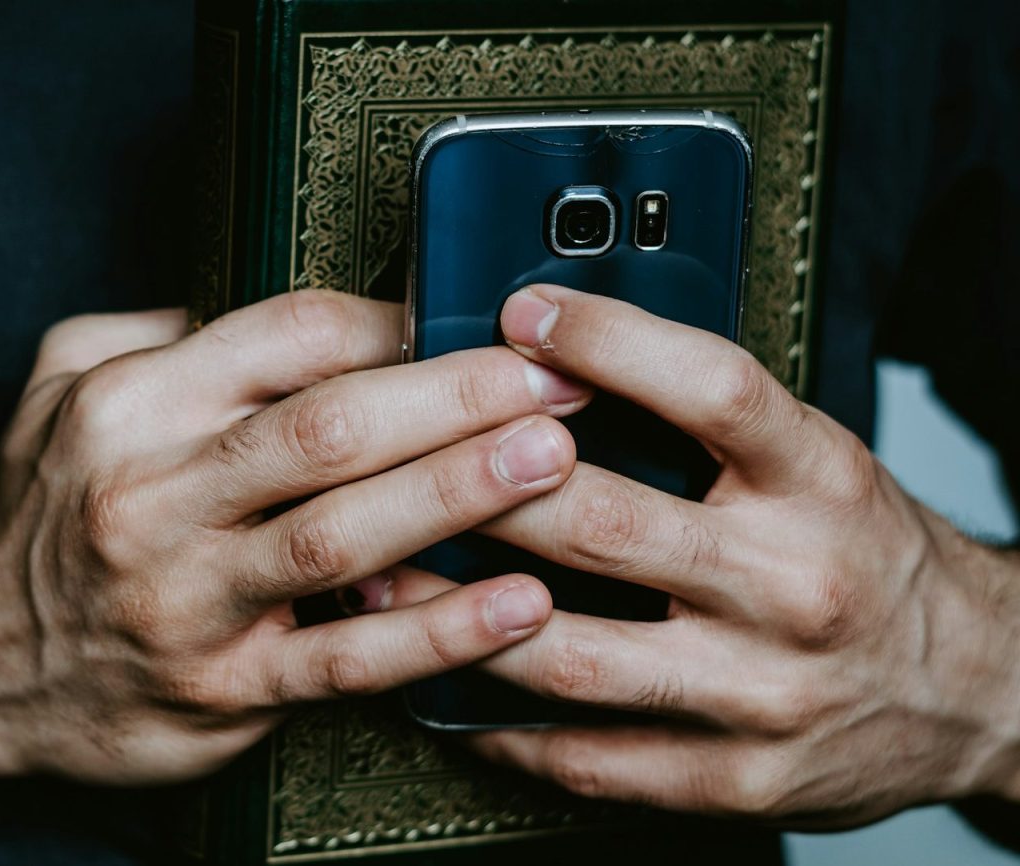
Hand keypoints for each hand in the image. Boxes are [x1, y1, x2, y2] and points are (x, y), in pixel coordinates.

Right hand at [0, 291, 594, 791]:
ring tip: (556, 457)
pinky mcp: (216, 690)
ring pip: (342, 535)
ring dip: (461, 492)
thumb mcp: (59, 385)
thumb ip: (169, 333)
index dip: (395, 321)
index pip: (286, 336)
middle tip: (553, 375)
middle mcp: (151, 495)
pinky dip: (435, 633)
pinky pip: (342, 662)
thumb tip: (303, 312)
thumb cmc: (33, 513)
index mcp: (126, 403)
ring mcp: (184, 599)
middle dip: (456, 394)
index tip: (471, 316)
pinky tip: (514, 606)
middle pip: (329, 426)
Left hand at [390, 284, 1019, 826]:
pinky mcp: (738, 779)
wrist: (978, 689)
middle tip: (393, 460)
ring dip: (455, 618)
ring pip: (574, 654)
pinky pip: (590, 757)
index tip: (522, 311)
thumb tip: (558, 358)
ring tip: (378, 578)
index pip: (712, 389)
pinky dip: (501, 723)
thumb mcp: (816, 459)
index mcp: (821, 480)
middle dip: (481, 489)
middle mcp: (797, 584)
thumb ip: (707, 420)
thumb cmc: (863, 552)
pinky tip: (442, 686)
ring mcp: (764, 694)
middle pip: (607, 525)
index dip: (610, 342)